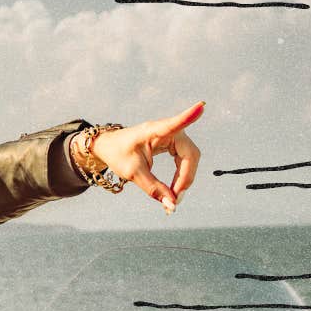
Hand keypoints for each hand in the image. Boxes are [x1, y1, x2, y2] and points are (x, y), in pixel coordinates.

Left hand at [88, 101, 203, 209]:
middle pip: (190, 153)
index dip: (189, 117)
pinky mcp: (173, 143)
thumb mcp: (133, 173)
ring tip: (173, 197)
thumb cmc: (118, 154)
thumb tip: (172, 204)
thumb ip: (153, 188)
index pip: (174, 124)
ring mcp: (172, 135)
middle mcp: (167, 130)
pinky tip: (174, 189)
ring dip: (185, 178)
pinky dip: (182, 176)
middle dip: (186, 177)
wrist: (109, 147)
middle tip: (175, 199)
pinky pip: (185, 160)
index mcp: (154, 130)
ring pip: (190, 158)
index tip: (201, 106)